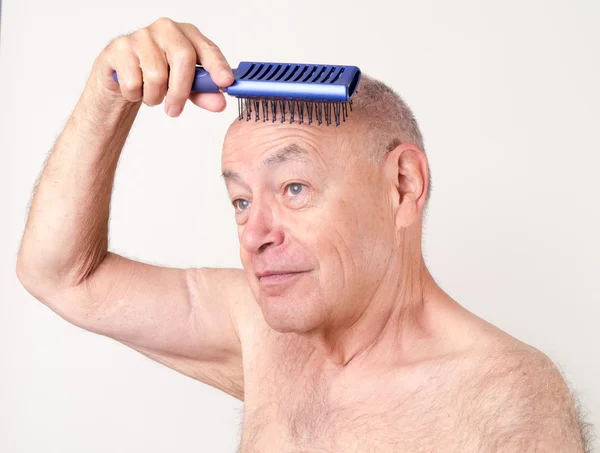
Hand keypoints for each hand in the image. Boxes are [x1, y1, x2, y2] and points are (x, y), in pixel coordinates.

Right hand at [90, 17, 233, 116]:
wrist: (122, 76)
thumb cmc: (159, 76)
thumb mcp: (186, 86)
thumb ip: (204, 94)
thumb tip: (220, 103)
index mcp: (187, 35)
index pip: (207, 48)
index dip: (217, 66)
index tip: (225, 82)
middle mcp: (166, 29)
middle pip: (183, 58)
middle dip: (181, 91)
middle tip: (175, 110)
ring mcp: (141, 36)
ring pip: (156, 75)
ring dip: (155, 97)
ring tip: (152, 95)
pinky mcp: (119, 48)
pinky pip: (133, 82)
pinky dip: (135, 95)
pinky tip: (135, 89)